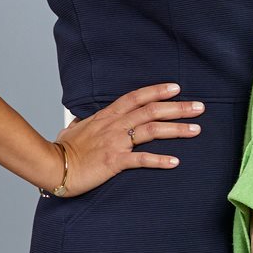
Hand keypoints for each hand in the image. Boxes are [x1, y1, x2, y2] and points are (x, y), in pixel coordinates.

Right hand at [49, 82, 203, 195]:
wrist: (52, 165)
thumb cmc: (61, 149)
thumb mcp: (73, 129)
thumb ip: (83, 123)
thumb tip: (79, 121)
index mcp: (106, 116)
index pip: (136, 97)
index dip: (157, 91)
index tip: (176, 88)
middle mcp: (114, 125)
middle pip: (151, 111)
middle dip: (178, 108)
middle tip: (199, 107)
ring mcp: (115, 142)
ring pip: (151, 130)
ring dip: (176, 129)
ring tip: (196, 129)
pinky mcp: (114, 161)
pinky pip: (141, 160)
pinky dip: (159, 160)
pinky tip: (175, 162)